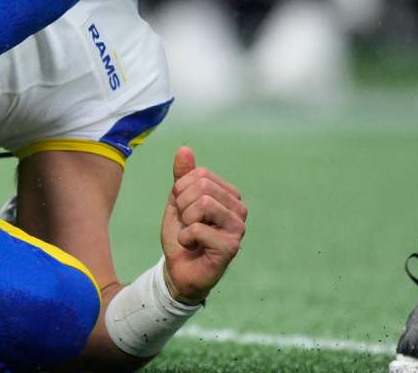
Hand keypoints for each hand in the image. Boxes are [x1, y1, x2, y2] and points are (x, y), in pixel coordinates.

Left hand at [160, 147, 246, 304]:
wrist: (179, 269)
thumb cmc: (182, 234)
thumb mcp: (178, 201)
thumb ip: (182, 176)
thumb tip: (184, 149)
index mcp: (228, 195)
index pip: (199, 174)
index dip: (181, 191)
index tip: (183, 210)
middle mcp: (239, 209)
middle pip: (201, 186)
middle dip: (182, 206)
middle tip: (186, 224)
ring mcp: (238, 228)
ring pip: (202, 204)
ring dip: (185, 221)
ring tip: (190, 234)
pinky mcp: (231, 246)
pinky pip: (198, 228)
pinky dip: (186, 237)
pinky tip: (193, 247)